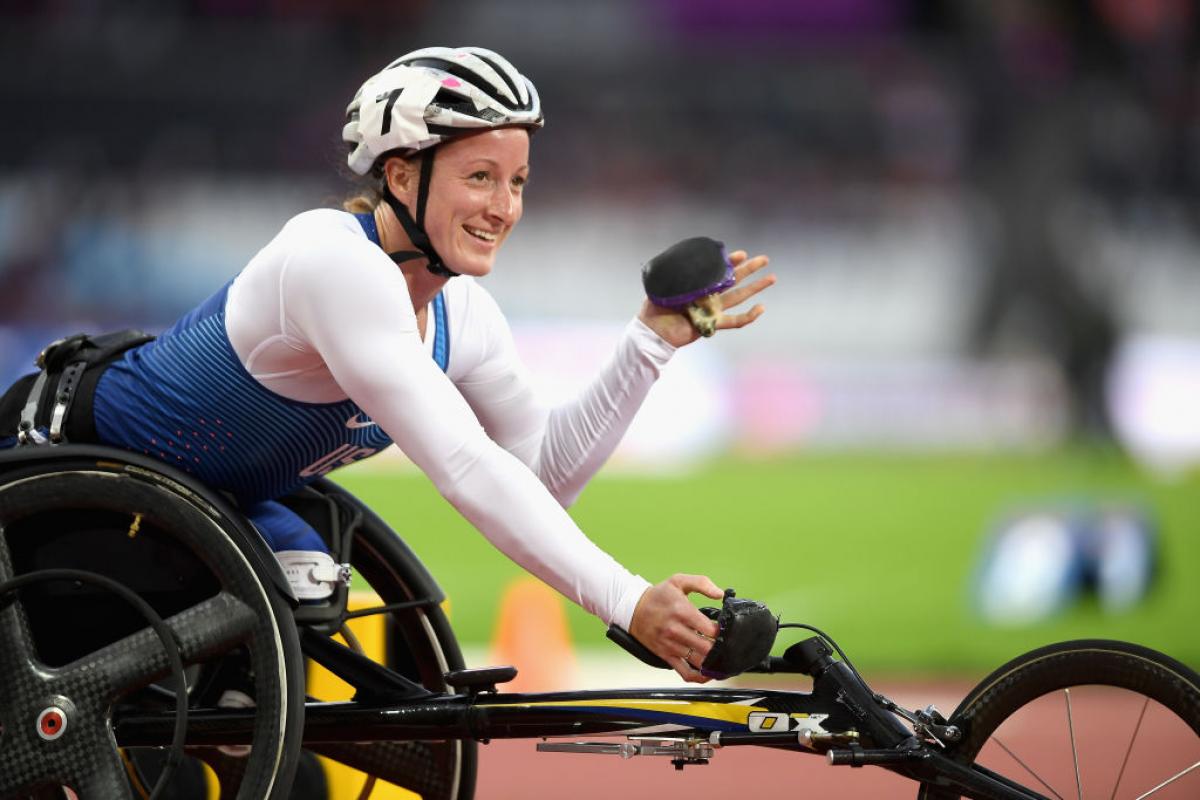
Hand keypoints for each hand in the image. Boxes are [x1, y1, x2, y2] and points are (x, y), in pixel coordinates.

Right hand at [629, 574, 723, 682]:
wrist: (633, 609)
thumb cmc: (658, 596)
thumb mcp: (678, 581)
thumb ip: (702, 583)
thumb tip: (720, 593)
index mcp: (682, 611)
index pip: (710, 629)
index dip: (722, 631)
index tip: (726, 629)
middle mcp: (676, 631)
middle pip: (707, 648)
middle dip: (720, 647)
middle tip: (726, 644)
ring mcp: (671, 645)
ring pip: (699, 662)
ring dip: (713, 662)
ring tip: (721, 657)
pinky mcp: (666, 656)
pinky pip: (685, 673)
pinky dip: (699, 677)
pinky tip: (708, 673)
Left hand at [638, 251, 773, 347]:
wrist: (653, 330)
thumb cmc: (656, 307)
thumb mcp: (665, 283)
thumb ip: (677, 272)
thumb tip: (687, 257)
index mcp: (699, 284)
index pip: (718, 270)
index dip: (730, 262)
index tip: (741, 254)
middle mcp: (708, 296)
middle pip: (734, 280)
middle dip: (750, 269)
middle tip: (765, 259)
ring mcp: (713, 309)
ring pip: (739, 296)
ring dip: (756, 287)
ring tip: (772, 277)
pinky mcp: (714, 324)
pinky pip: (735, 321)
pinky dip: (749, 316)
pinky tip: (761, 308)